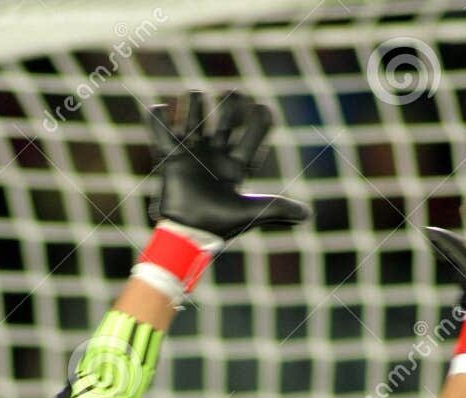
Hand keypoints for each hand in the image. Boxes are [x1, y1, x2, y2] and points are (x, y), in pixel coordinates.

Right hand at [143, 89, 308, 239]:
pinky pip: (161, 132)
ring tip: (195, 94)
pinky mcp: (171, 158)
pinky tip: (161, 107)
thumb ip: (279, 209)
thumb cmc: (221, 225)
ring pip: (195, 120)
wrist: (189, 235)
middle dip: (230, 105)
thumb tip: (308, 215)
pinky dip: (158, 118)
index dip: (259, 122)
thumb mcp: (253, 212)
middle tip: (234, 94)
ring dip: (194, 105)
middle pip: (226, 121)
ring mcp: (193, 155)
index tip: (264, 108)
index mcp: (236, 166)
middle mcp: (215, 156)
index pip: (251, 137)